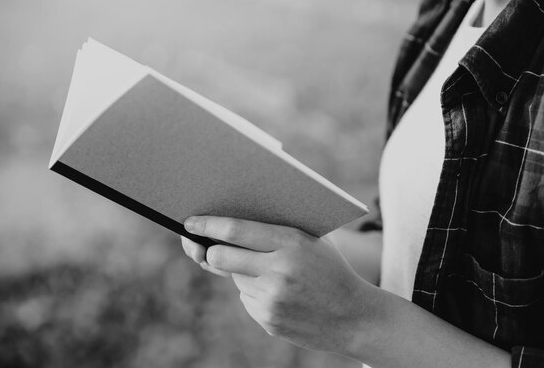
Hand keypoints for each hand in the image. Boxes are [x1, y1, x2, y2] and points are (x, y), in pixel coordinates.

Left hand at [181, 216, 375, 353]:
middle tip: (206, 245)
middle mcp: (279, 271)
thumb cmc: (331, 270)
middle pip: (220, 257)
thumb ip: (276, 231)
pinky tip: (281, 293)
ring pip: (235, 277)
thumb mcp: (312, 241)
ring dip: (243, 271)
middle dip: (210, 250)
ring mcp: (272, 299)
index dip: (208, 225)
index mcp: (292, 243)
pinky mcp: (268, 320)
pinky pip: (246, 297)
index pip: (236, 230)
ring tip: (275, 273)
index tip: (190, 222)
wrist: (353, 317)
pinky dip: (255, 291)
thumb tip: (230, 224)